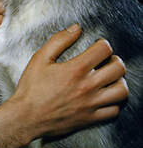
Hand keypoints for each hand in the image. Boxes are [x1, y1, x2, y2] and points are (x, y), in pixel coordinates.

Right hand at [0, 24, 127, 147]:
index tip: (98, 46)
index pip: (103, 50)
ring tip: (110, 78)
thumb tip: (75, 29)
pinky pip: (114, 110)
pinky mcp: (90, 118)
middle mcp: (87, 86)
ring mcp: (91, 104)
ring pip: (121, 90)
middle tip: (107, 61)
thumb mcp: (39, 59)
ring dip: (119, 81)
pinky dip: (114, 102)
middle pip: (118, 69)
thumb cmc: (30, 89)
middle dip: (115, 60)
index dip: (102, 44)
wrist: (26, 117)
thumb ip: (58, 41)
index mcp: (75, 69)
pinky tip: (105, 97)